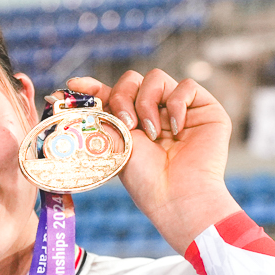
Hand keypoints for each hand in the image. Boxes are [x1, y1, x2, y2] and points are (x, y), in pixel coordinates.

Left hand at [64, 69, 239, 251]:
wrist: (177, 196)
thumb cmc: (146, 181)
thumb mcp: (114, 146)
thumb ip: (100, 118)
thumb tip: (69, 96)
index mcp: (131, 124)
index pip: (111, 94)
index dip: (92, 87)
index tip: (73, 84)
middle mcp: (155, 113)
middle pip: (132, 80)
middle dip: (123, 96)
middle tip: (126, 123)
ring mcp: (180, 110)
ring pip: (156, 78)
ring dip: (147, 103)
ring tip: (150, 133)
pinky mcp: (205, 109)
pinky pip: (187, 86)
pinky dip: (176, 104)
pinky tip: (175, 130)